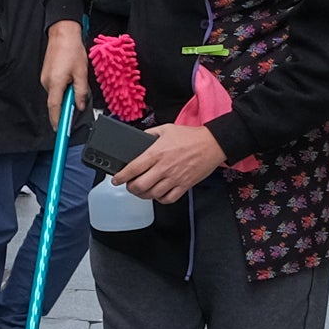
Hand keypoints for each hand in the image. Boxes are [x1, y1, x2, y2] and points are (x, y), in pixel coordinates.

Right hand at [41, 21, 90, 125]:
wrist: (62, 34)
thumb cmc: (71, 50)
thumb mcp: (81, 73)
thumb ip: (81, 92)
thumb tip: (79, 105)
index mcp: (55, 83)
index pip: (54, 107)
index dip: (57, 120)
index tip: (59, 130)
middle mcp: (47, 82)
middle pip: (55, 102)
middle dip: (66, 105)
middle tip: (77, 99)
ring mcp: (45, 78)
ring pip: (56, 94)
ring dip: (65, 94)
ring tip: (75, 80)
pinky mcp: (46, 75)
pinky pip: (54, 87)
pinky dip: (62, 88)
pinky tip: (70, 78)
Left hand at [114, 123, 228, 203]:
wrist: (212, 144)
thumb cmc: (190, 136)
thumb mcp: (165, 129)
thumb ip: (149, 134)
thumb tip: (138, 139)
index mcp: (156, 153)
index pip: (133, 168)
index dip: (120, 177)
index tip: (116, 180)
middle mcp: (164, 167)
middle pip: (139, 186)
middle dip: (130, 188)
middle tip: (129, 185)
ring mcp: (174, 178)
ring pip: (152, 194)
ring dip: (143, 195)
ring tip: (142, 190)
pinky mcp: (184, 185)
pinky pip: (168, 199)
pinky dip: (160, 199)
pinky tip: (158, 193)